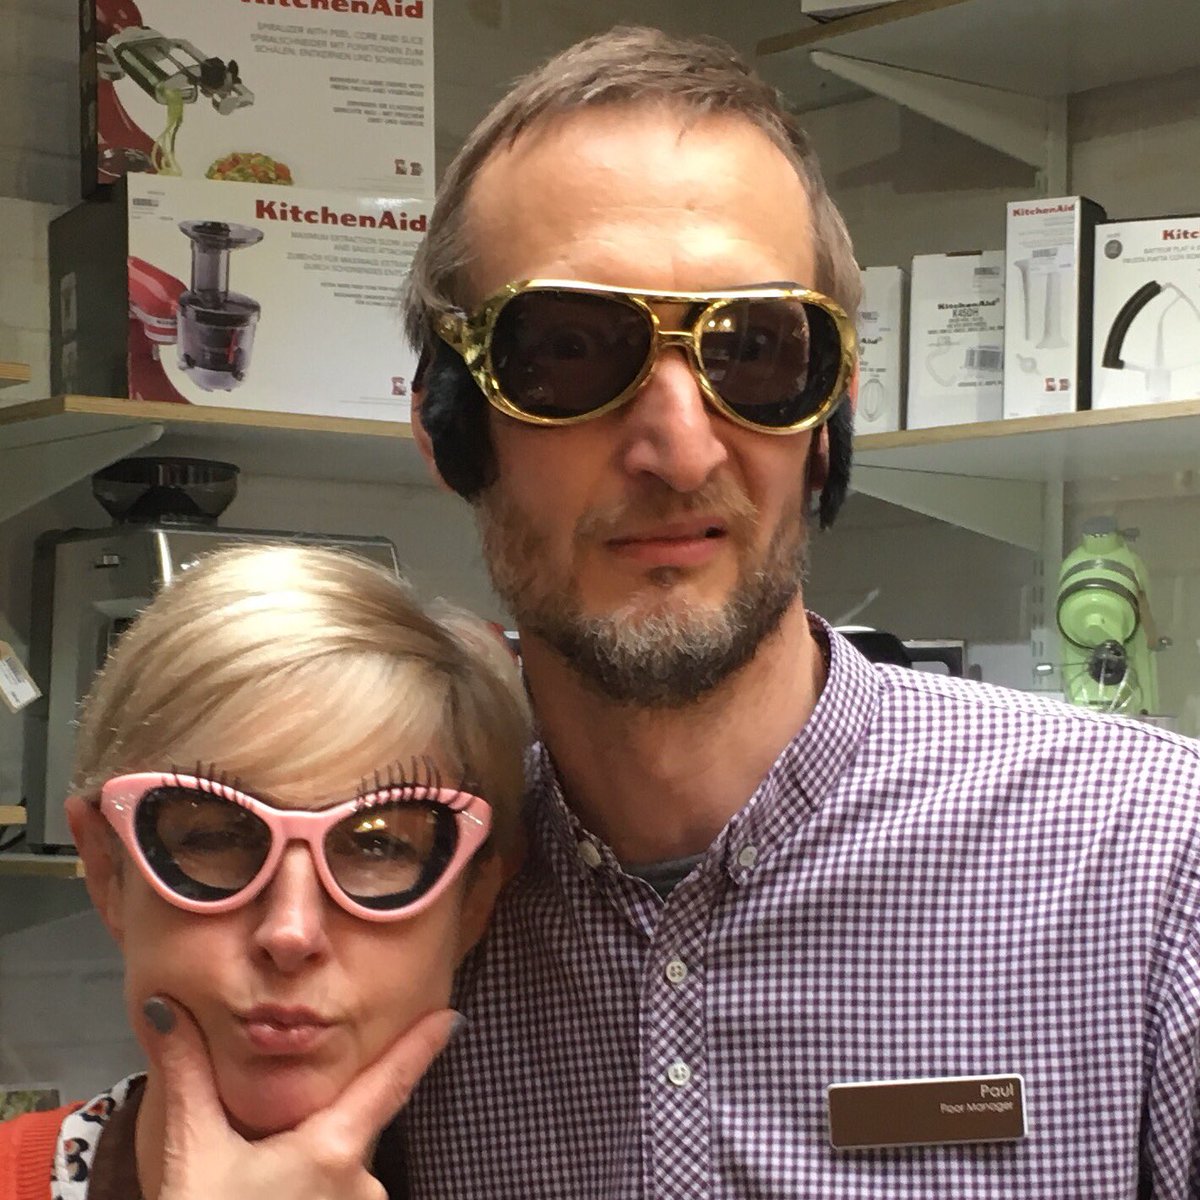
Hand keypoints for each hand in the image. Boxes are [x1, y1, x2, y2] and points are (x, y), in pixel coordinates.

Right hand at [141, 995, 457, 1199]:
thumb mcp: (192, 1155)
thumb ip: (187, 1076)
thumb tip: (166, 1002)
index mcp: (332, 1149)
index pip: (391, 1082)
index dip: (422, 1045)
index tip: (453, 1017)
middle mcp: (361, 1186)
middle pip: (356, 1126)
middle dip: (329, 1119)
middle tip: (282, 1135)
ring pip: (346, 1170)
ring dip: (318, 1165)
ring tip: (267, 1182)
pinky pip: (342, 1199)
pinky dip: (317, 1191)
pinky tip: (277, 1196)